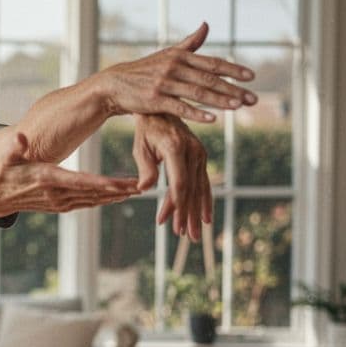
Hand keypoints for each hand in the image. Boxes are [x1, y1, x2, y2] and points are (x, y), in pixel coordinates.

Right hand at [0, 131, 140, 214]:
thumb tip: (21, 138)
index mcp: (47, 179)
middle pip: (93, 193)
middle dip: (118, 190)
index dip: (103, 183)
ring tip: (135, 190)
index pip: (81, 182)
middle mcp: (56, 195)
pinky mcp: (58, 206)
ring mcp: (57, 203)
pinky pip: (85, 203)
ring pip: (92, 200)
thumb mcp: (4, 157)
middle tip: (142, 185)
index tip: (124, 183)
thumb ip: (14, 147)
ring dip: (114, 196)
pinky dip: (102, 199)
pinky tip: (115, 195)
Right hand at [92, 22, 256, 122]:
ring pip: (198, 93)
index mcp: (180, 56)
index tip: (252, 77)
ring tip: (238, 107)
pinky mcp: (155, 100)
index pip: (212, 63)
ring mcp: (164, 83)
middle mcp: (174, 67)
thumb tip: (206, 24)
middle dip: (233, 89)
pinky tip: (213, 120)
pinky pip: (180, 107)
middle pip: (209, 79)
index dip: (233, 69)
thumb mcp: (167, 54)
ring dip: (220, 100)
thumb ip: (190, 42)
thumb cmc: (144, 70)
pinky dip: (197, 113)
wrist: (115, 85)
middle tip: (253, 99)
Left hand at [131, 115, 211, 240]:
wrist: (162, 110)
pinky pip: (204, 183)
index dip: (174, 204)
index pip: (179, 182)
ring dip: (196, 213)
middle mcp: (193, 151)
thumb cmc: (146, 130)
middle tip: (184, 236)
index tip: (165, 221)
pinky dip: (204, 201)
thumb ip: (145, 168)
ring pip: (199, 189)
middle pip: (191, 190)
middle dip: (187, 215)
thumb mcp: (141, 147)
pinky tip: (205, 219)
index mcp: (176, 148)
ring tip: (193, 234)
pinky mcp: (202, 158)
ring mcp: (200, 155)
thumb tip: (144, 189)